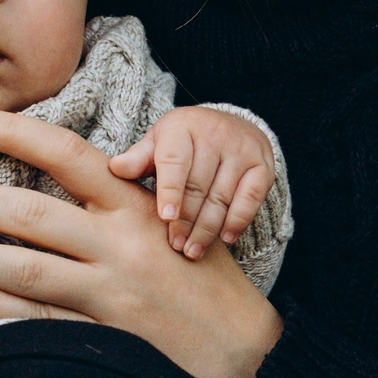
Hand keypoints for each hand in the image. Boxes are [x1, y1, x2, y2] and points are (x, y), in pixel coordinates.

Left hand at [0, 108, 283, 377]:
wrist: (250, 350)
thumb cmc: (204, 279)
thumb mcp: (173, 219)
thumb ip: (119, 195)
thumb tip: (56, 168)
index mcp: (136, 202)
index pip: (61, 152)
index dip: (6, 129)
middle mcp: (121, 242)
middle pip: (26, 213)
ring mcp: (112, 292)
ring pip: (21, 267)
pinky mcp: (105, 338)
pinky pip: (34, 319)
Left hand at [109, 107, 275, 258]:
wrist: (230, 125)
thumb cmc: (182, 143)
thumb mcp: (158, 144)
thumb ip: (138, 159)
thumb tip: (114, 169)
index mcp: (182, 127)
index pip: (175, 161)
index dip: (170, 190)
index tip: (166, 218)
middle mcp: (214, 134)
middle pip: (198, 185)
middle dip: (186, 220)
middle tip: (175, 246)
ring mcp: (242, 149)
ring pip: (223, 196)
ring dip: (207, 228)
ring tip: (193, 252)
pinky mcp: (263, 166)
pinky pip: (251, 199)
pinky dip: (237, 221)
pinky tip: (224, 239)